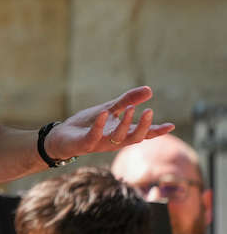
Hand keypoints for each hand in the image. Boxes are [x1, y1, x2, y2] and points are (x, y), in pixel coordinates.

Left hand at [44, 86, 174, 160]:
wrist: (63, 136)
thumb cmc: (88, 124)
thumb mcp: (110, 109)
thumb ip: (128, 100)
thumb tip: (149, 89)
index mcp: (122, 133)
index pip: (142, 134)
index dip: (156, 131)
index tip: (171, 126)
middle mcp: (114, 141)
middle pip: (134, 137)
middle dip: (143, 126)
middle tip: (149, 111)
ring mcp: (100, 143)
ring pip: (118, 138)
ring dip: (125, 124)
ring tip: (132, 108)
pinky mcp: (86, 143)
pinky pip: (94, 136)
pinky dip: (100, 125)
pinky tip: (105, 113)